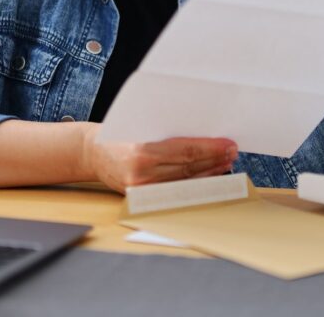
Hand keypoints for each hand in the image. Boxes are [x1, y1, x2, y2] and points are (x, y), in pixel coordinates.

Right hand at [82, 125, 237, 192]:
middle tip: (232, 151)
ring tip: (225, 163)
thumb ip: (167, 133)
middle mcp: (142, 173)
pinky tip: (208, 177)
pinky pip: (175, 191)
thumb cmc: (118, 133)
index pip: (185, 151)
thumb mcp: (140, 125)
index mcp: (142, 150)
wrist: (91, 152)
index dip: (210, 149)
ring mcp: (142, 190)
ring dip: (209, 173)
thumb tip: (203, 134)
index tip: (228, 144)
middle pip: (189, 168)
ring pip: (185, 182)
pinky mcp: (142, 198)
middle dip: (214, 159)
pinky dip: (195, 184)